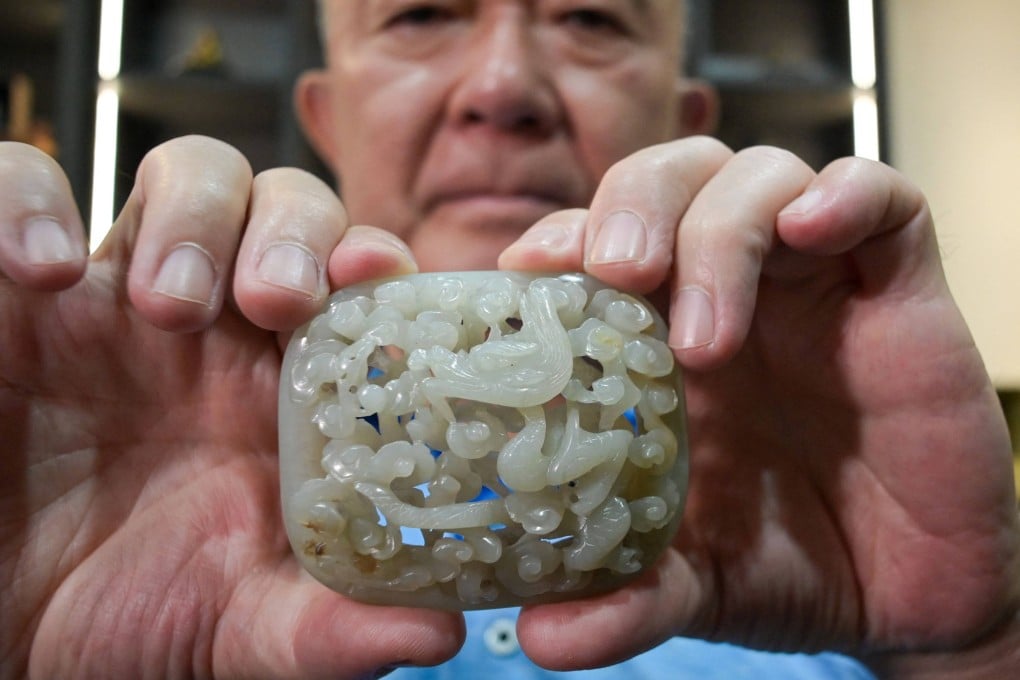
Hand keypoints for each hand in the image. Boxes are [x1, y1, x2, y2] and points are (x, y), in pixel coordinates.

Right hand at [0, 138, 462, 678]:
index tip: (379, 277)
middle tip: (273, 300)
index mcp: (284, 385)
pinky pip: (24, 183)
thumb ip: (329, 629)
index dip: (377, 262)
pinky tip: (46, 272)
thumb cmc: (126, 614)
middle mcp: (219, 324)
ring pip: (191, 174)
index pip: (358, 281)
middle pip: (290, 206)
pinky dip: (36, 200)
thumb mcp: (235, 628)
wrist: (8, 627)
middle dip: (294, 231)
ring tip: (166, 304)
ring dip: (195, 215)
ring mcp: (122, 292)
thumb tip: (436, 634)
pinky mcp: (17, 286)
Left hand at [500, 137, 1019, 673]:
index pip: (598, 240)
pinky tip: (809, 230)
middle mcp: (731, 291)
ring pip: (757, 176)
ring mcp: (814, 280)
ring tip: (705, 335)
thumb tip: (539, 636)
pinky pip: (881, 198)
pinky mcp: (896, 287)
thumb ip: (623, 599)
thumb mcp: (692, 580)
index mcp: (661, 337)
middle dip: (635, 206)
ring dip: (719, 230)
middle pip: (670, 177)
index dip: (559, 237)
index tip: (526, 273)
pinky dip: (842, 196)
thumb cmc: (788, 561)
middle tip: (616, 271)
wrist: (910, 595)